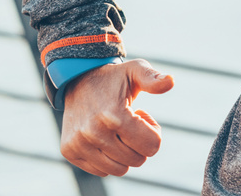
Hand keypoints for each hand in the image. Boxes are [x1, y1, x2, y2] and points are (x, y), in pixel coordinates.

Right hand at [60, 58, 173, 176]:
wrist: (78, 79)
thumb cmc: (114, 78)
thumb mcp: (136, 71)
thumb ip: (154, 78)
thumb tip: (170, 82)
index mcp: (114, 115)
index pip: (151, 145)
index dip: (153, 131)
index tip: (143, 116)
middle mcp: (93, 132)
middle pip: (137, 160)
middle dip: (140, 143)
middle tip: (130, 123)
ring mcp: (79, 144)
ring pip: (119, 169)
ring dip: (124, 153)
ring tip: (117, 130)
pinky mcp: (69, 151)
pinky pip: (101, 170)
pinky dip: (108, 159)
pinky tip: (104, 137)